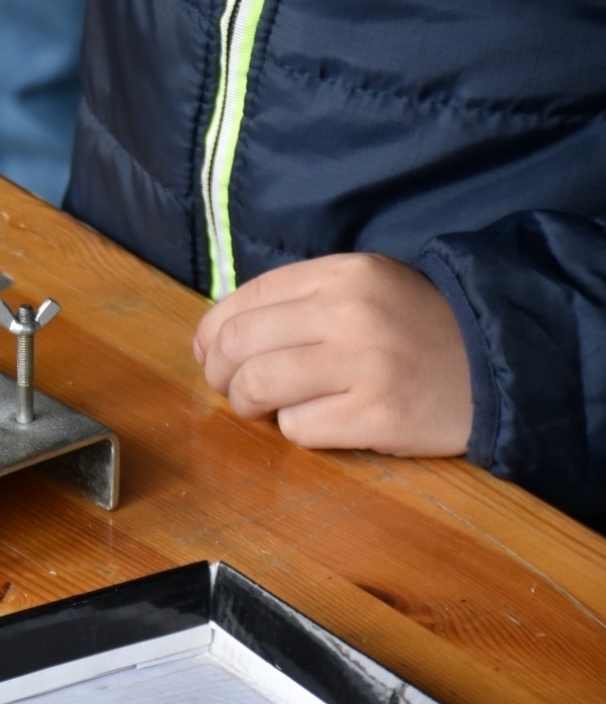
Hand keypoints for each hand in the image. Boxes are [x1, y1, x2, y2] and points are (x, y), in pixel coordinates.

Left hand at [193, 253, 473, 456]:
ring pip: (258, 386)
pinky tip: (321, 420)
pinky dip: (296, 429)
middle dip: (220, 373)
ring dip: (247, 404)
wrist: (495, 366)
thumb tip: (212, 340)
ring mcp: (364, 364)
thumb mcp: (361, 289)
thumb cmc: (412, 329)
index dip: (211, 333)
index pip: (244, 300)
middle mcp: (349, 312)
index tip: (209, 354)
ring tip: (261, 408)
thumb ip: (293, 302)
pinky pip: (298, 428)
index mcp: (341, 273)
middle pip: (239, 344)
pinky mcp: (377, 415)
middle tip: (229, 388)